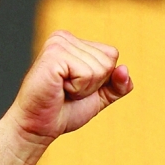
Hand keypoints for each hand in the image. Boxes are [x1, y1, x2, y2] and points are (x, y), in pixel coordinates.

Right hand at [8, 30, 132, 143]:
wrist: (39, 127)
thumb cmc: (64, 111)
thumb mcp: (98, 97)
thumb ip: (117, 85)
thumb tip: (125, 70)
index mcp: (74, 42)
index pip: (112, 55)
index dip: (101, 80)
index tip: (77, 87)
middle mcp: (65, 37)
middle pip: (108, 61)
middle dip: (94, 85)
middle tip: (69, 91)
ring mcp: (58, 43)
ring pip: (99, 68)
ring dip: (84, 89)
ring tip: (63, 91)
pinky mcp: (54, 55)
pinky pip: (87, 74)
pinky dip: (78, 89)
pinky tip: (60, 89)